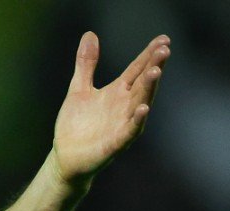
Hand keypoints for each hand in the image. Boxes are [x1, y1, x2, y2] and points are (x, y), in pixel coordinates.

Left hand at [51, 32, 171, 185]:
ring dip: (148, 89)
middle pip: (142, 83)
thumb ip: (86, 63)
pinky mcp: (115, 143)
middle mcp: (125, 106)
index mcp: (118, 92)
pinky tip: (143, 108)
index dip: (149, 55)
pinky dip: (137, 120)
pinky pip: (129, 131)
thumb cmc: (76, 125)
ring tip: (155, 72)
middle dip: (153, 67)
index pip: (137, 69)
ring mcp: (122, 124)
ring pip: (140, 103)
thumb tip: (90, 34)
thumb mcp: (79, 88)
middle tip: (164, 50)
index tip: (163, 39)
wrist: (65, 157)